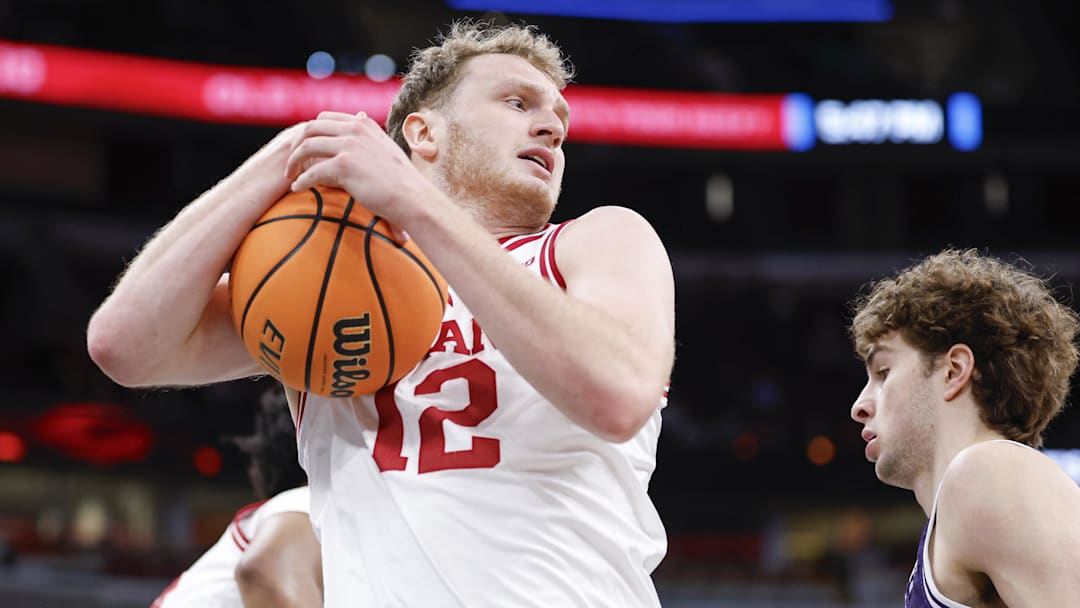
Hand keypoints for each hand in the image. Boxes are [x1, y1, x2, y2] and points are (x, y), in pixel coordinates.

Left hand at [284, 111, 432, 231]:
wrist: (412, 197)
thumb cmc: (401, 180)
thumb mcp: (385, 146)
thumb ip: (369, 133)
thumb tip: (360, 116)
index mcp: (363, 124)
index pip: (325, 118)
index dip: (310, 132)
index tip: (303, 148)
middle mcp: (355, 129)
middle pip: (310, 128)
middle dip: (296, 145)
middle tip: (291, 162)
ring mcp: (349, 145)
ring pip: (306, 147)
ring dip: (293, 162)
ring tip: (290, 176)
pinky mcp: (343, 165)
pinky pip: (311, 172)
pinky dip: (301, 181)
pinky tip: (296, 189)